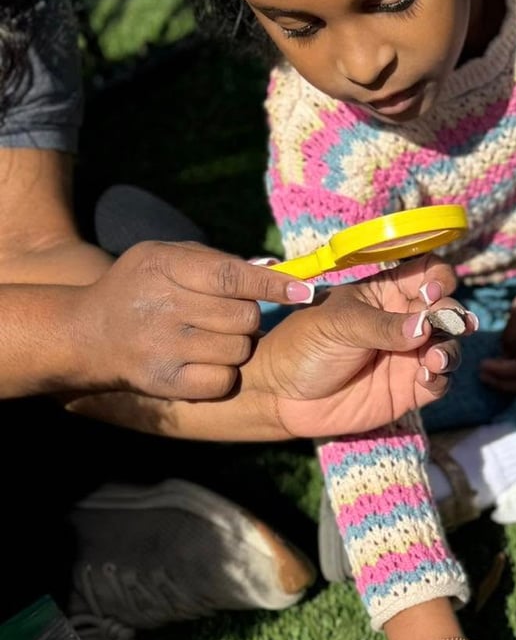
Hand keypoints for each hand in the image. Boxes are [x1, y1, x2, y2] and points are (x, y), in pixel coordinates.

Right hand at [72, 241, 311, 398]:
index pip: (233, 277)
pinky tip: (203, 361)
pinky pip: (224, 380)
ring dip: (237, 345)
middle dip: (248, 317)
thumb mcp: (165, 257)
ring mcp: (164, 347)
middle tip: (228, 317)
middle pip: (245, 317)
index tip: (303, 292)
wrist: (87, 335)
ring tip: (211, 338)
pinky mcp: (165, 382)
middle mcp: (164, 306)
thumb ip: (216, 260)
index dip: (273, 285)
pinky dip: (223, 373)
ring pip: (240, 350)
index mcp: (165, 267)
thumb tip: (276, 268)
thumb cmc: (140, 287)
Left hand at [254, 261, 468, 437]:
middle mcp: (403, 321)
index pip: (427, 274)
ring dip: (450, 349)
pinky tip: (426, 378)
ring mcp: (408, 355)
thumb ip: (382, 325)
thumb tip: (426, 328)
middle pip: (446, 310)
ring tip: (435, 359)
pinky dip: (441, 378)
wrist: (281, 395)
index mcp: (385, 293)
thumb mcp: (338, 325)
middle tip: (443, 325)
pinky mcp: (408, 389)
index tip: (431, 293)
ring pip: (448, 345)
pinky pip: (439, 381)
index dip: (438, 278)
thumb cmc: (303, 345)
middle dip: (452, 315)